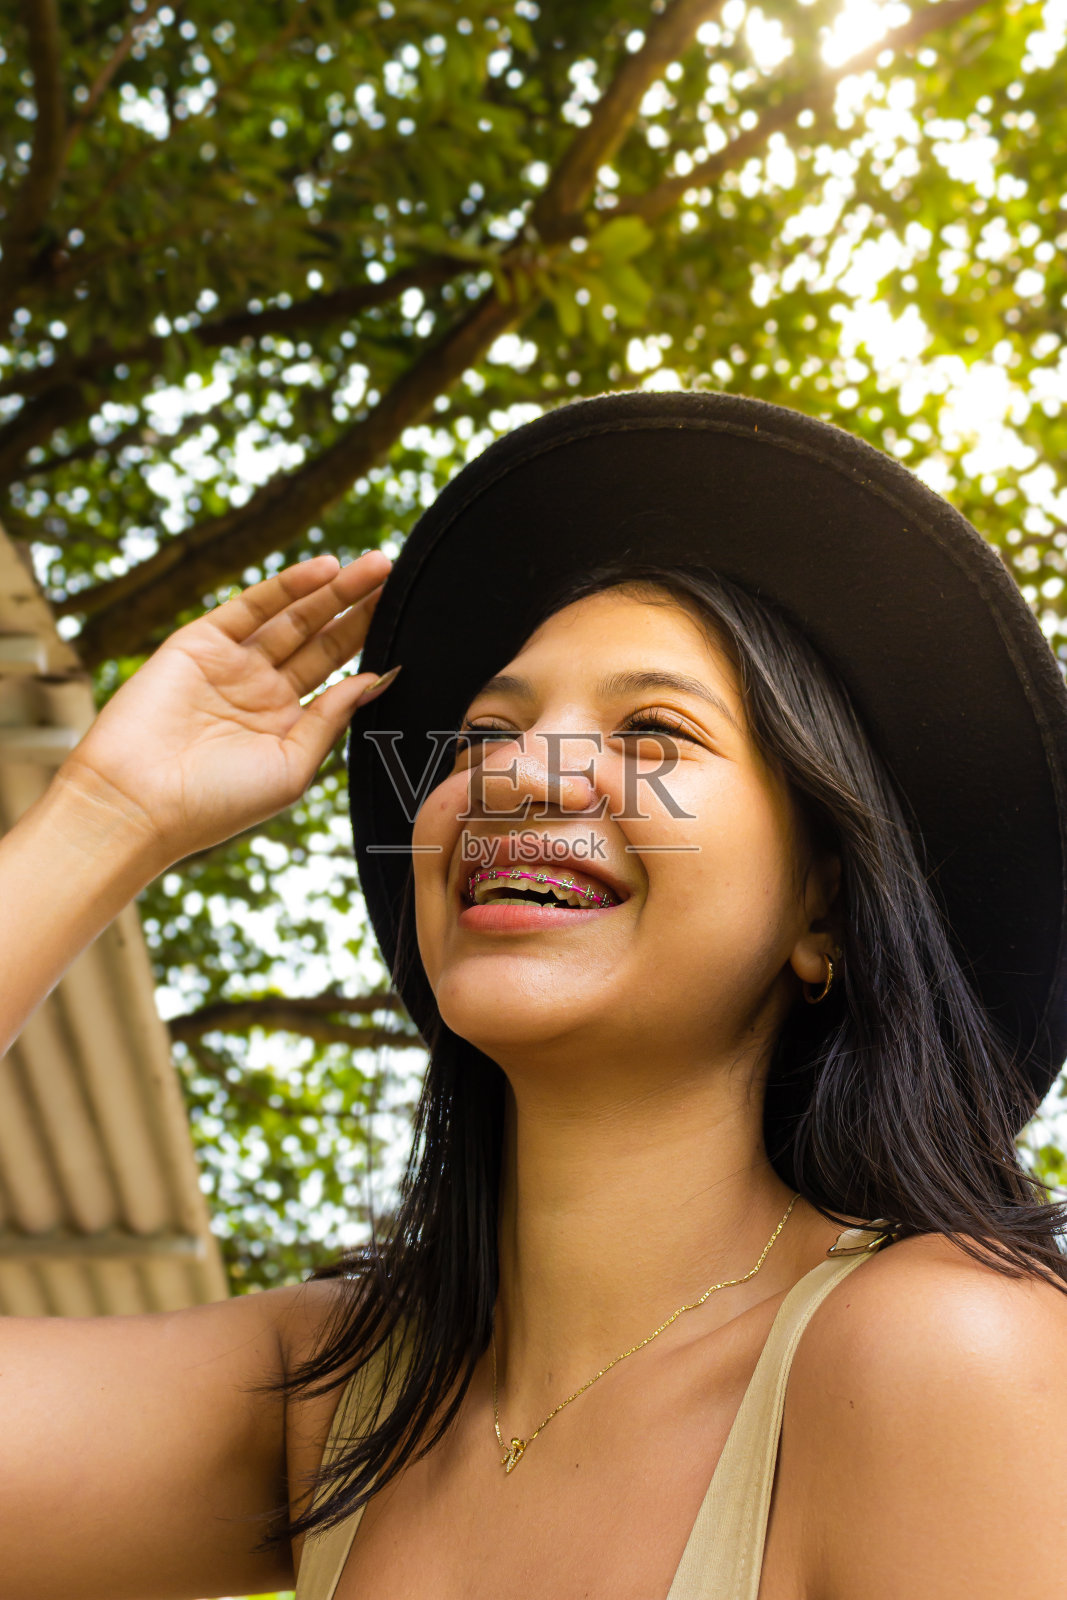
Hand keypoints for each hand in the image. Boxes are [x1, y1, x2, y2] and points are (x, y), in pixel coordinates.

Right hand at [58, 551, 394, 865]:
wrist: (140, 803)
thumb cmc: (218, 802)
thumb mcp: (292, 765)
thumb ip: (330, 718)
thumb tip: (375, 679)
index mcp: (285, 721)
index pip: (336, 670)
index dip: (369, 641)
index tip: (407, 617)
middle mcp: (260, 688)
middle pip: (320, 636)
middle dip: (358, 605)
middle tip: (393, 573)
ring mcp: (230, 663)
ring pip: (292, 616)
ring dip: (333, 589)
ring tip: (376, 564)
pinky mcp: (198, 643)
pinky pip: (250, 606)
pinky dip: (287, 585)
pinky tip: (326, 569)